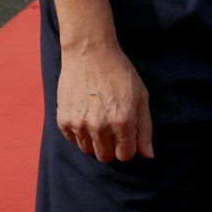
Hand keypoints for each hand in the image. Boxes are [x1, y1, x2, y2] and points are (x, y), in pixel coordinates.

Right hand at [57, 41, 152, 161]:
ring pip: (88, 150)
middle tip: (113, 128)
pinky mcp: (63, 121)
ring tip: (99, 119)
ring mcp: (79, 125)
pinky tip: (86, 115)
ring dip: (95, 141)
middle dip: (112, 147)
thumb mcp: (141, 97)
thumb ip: (145, 128)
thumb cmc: (120, 74)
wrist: (90, 54)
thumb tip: (148, 155)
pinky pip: (73, 140)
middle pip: (106, 156)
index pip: (126, 155)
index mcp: (123, 121)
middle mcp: (100, 126)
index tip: (127, 137)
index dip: (128, 148)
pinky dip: (80, 133)